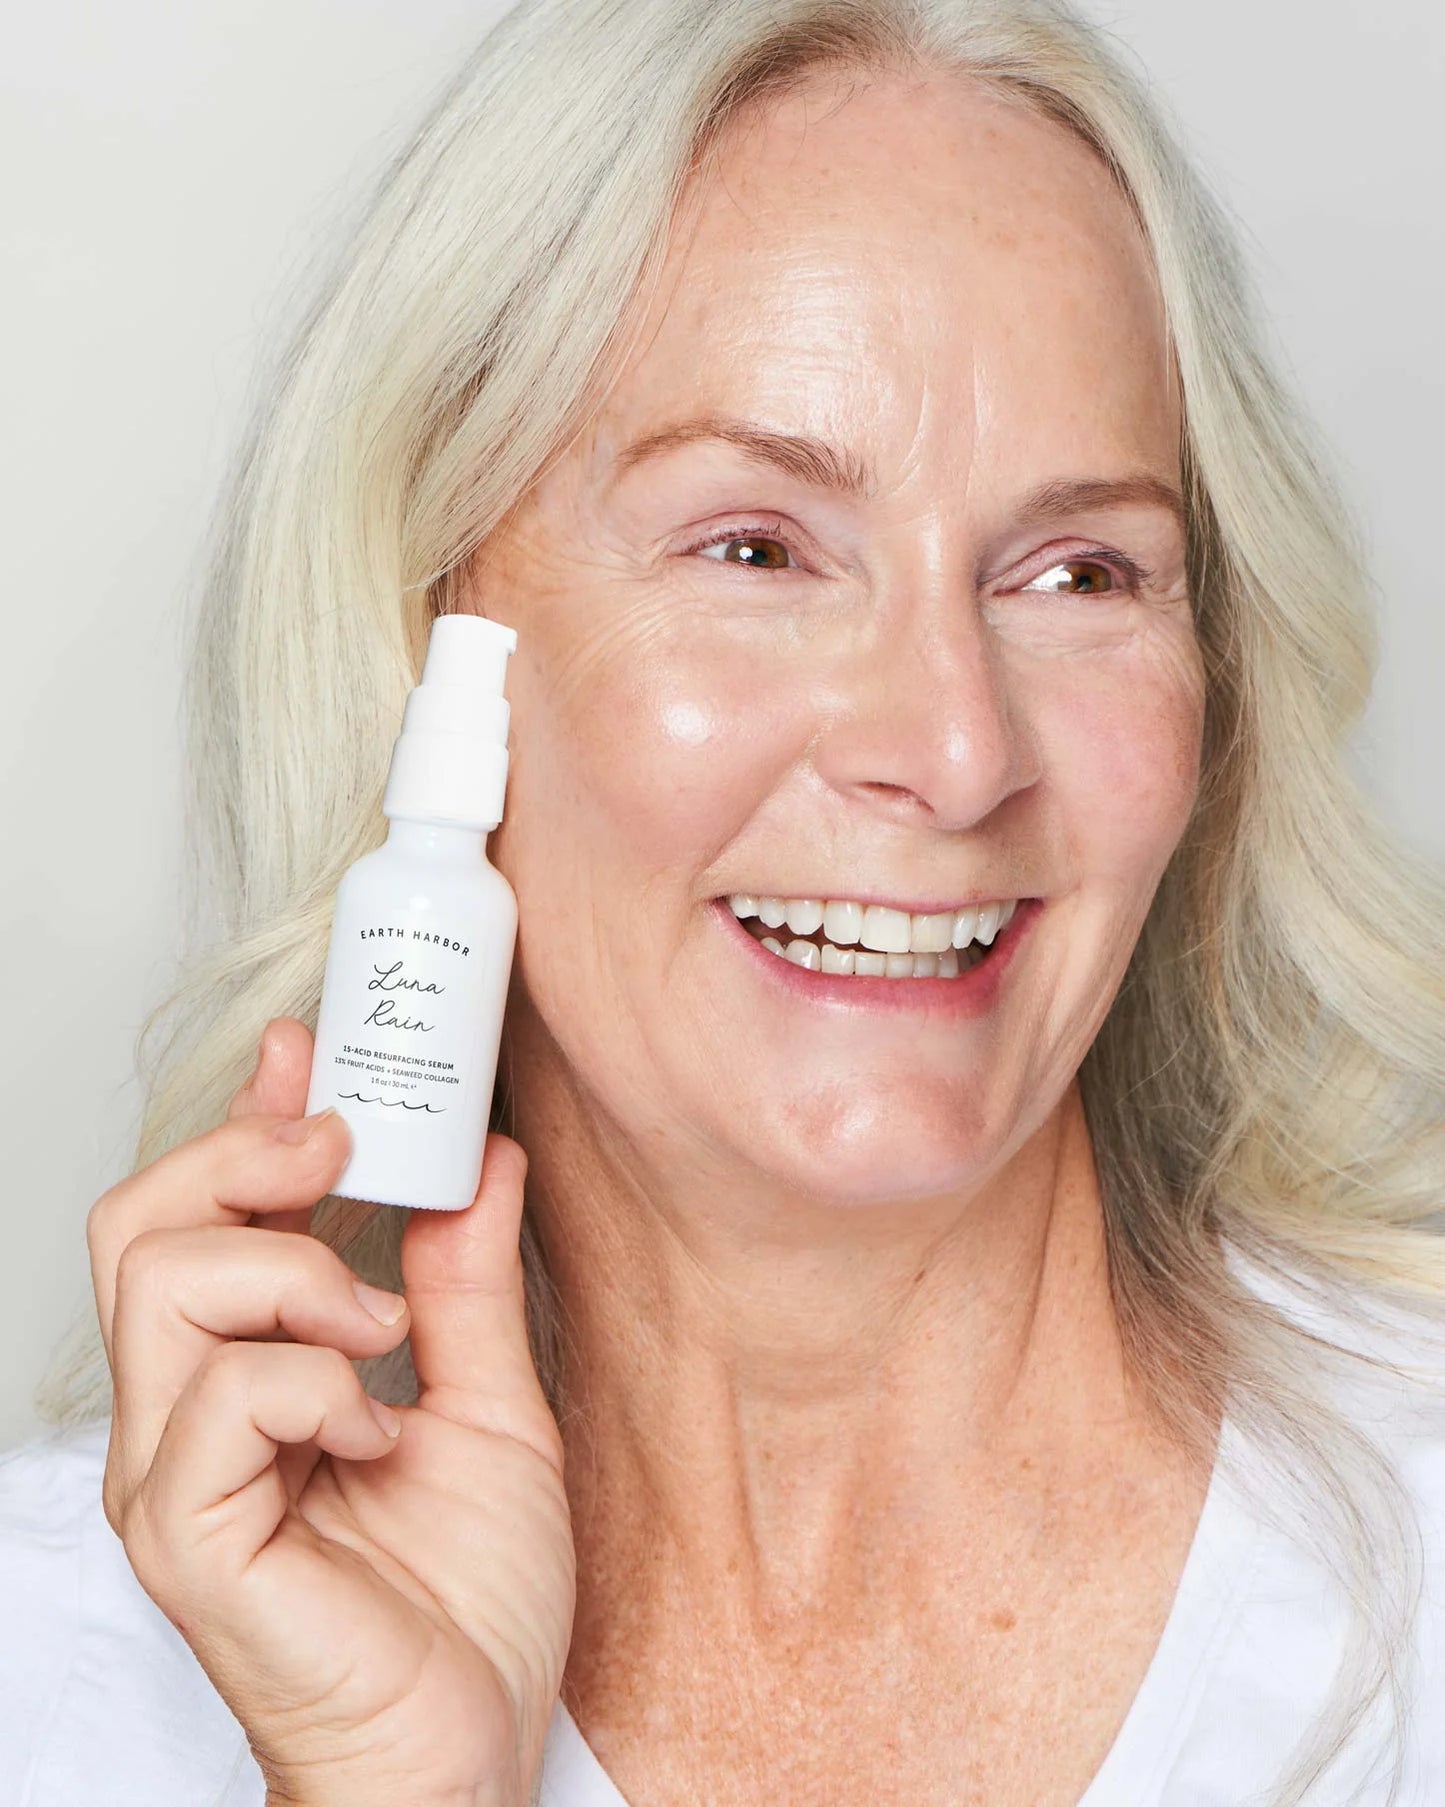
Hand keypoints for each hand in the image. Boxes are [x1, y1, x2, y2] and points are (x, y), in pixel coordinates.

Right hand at [87, 1016, 575, 1806]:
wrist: (469, 1747)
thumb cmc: (466, 1599)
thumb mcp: (490, 1404)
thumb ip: (469, 1286)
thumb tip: (484, 1158)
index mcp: (243, 1379)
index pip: (199, 1217)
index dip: (243, 1120)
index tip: (308, 1049)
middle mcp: (182, 1418)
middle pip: (138, 1226)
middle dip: (241, 1156)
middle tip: (340, 1153)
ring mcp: (172, 1479)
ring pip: (162, 1282)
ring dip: (293, 1270)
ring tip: (379, 1331)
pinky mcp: (187, 1539)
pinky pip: (220, 1395)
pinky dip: (314, 1380)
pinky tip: (377, 1427)